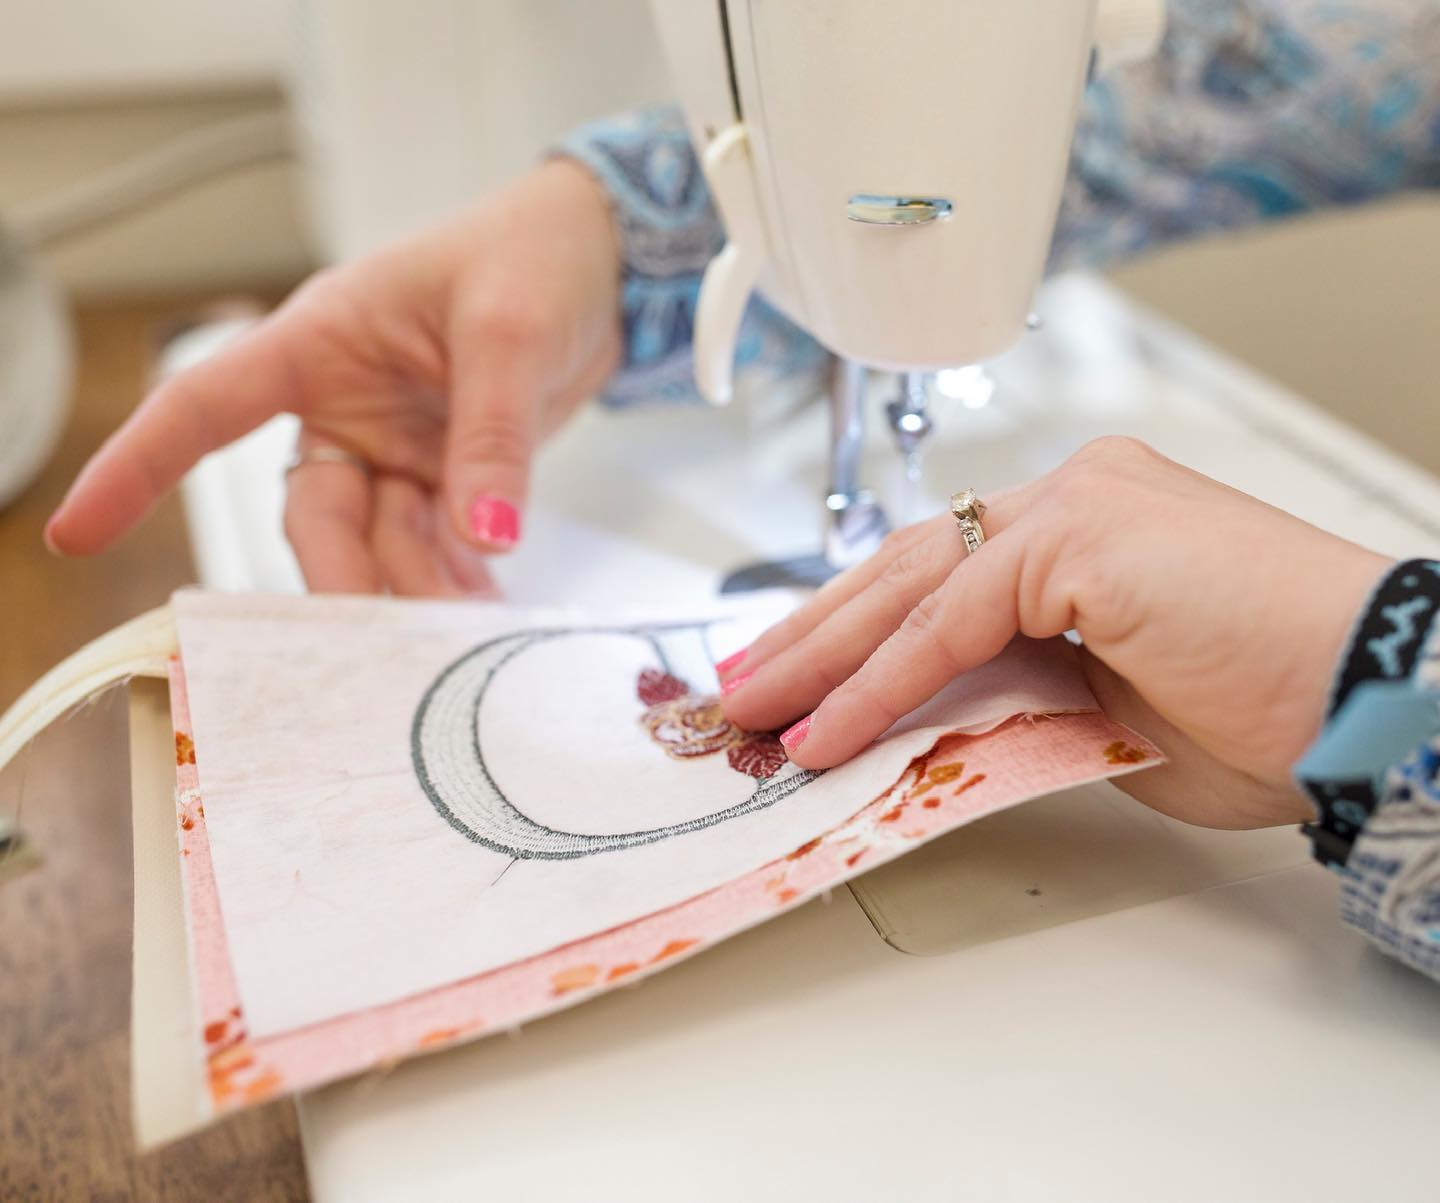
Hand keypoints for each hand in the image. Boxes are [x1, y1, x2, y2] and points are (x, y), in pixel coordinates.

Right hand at [44, 159, 621, 594]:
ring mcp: (392, 446)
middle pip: (314, 513)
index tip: (77, 533)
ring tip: (468, 621)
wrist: (606, 269)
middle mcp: (344, 404)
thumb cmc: (533, 257)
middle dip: (349, 577)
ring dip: (416, 586)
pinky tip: (487, 601)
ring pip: (376, 541)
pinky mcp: (442, 475)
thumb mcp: (509, 335)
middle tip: (398, 638)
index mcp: (321, 342)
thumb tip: (484, 540)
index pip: (207, 406)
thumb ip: (489, 437)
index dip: (138, 467)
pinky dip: (456, 577)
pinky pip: (433, 543)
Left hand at [719, 437, 1389, 828]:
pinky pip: (948, 619)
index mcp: (1084, 524)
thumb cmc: (1275, 710)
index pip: (938, 572)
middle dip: (813, 634)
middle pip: (903, 567)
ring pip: (910, 584)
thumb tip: (943, 721)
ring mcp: (1075, 505)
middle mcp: (1071, 495)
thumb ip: (1019, 693)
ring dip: (823, 655)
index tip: (798, 675)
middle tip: (743, 689)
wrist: (1378, 697)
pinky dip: (881, 679)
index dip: (857, 626)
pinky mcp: (1081, 536)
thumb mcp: (1107, 711)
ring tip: (754, 713)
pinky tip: (826, 728)